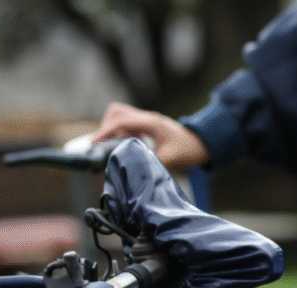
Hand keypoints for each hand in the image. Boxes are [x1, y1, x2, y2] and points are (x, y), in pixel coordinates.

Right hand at [90, 102, 210, 169]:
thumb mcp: (171, 158)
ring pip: (119, 116)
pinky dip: (121, 133)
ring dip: (112, 130)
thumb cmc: (189, 149)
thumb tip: (131, 167)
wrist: (202, 143)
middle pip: (116, 112)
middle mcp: (147, 117)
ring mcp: (146, 120)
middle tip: (102, 146)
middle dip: (106, 128)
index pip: (120, 121)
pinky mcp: (147, 125)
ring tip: (112, 148)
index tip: (94, 144)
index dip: (104, 131)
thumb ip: (151, 161)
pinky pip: (127, 124)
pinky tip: (125, 147)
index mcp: (151, 122)